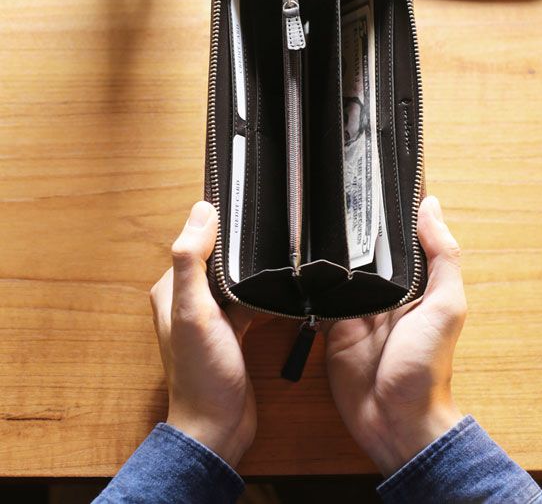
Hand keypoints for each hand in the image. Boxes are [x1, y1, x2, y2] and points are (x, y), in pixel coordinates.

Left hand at [150, 201, 255, 467]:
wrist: (218, 426)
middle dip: (238, 243)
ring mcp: (212, 316)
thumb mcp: (193, 311)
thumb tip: (201, 211)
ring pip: (234, 277)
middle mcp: (188, 300)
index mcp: (171, 289)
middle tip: (268, 226)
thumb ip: (191, 261)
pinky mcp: (232, 330)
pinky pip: (248, 299)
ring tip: (278, 250)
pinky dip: (261, 291)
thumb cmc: (202, 373)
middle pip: (216, 257)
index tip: (244, 205)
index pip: (193, 241)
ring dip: (251, 267)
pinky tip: (280, 285)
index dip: (215, 222)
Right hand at [324, 196, 466, 475]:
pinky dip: (309, 280)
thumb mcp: (445, 306)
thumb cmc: (427, 366)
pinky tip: (294, 256)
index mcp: (415, 280)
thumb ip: (442, 256)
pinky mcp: (332, 325)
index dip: (389, 207)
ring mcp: (357, 306)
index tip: (371, 171)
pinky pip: (318, 296)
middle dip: (350, 222)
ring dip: (327, 248)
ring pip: (339, 266)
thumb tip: (431, 205)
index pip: (400, 234)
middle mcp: (385, 289)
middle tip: (326, 182)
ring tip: (305, 210)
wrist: (395, 422)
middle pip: (365, 246)